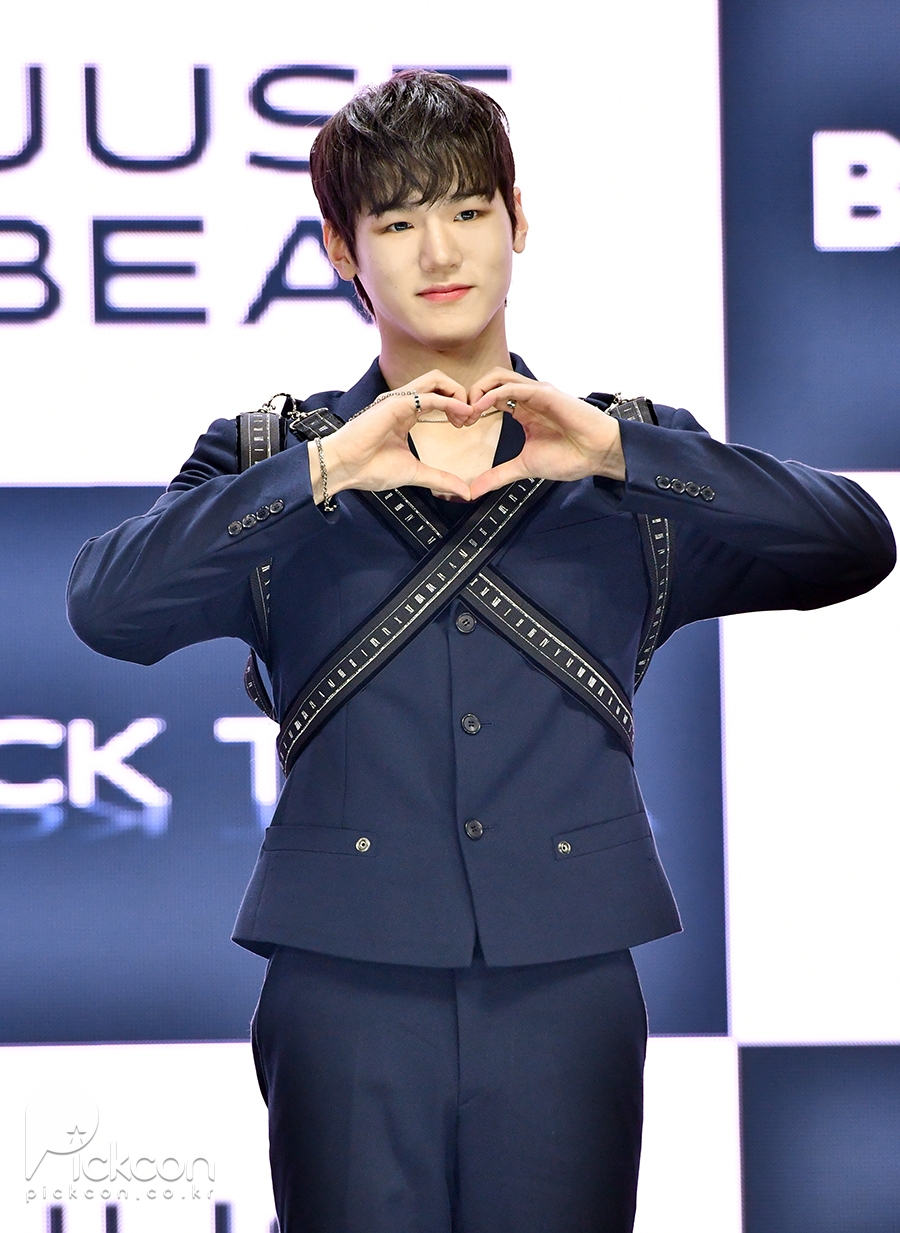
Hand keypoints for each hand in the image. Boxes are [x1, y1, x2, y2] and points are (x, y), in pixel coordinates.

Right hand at [309, 371, 473, 501]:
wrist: (344, 468)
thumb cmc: (369, 468)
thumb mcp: (414, 473)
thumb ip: (440, 479)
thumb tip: (465, 492)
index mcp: (406, 413)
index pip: (438, 395)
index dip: (458, 406)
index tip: (467, 425)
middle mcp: (403, 401)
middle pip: (440, 381)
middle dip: (462, 394)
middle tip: (471, 418)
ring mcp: (399, 399)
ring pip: (436, 379)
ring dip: (458, 393)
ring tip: (466, 414)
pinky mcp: (396, 403)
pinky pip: (429, 395)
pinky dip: (450, 401)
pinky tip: (461, 413)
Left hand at [463, 369, 625, 499]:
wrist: (598, 454)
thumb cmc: (569, 457)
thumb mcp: (523, 467)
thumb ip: (497, 476)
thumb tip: (472, 491)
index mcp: (522, 409)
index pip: (488, 396)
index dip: (470, 407)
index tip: (460, 427)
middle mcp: (527, 397)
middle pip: (489, 381)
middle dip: (469, 396)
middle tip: (459, 419)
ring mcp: (535, 392)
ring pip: (498, 377)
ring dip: (477, 391)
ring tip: (467, 413)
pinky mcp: (544, 392)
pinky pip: (512, 386)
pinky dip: (492, 394)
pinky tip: (480, 409)